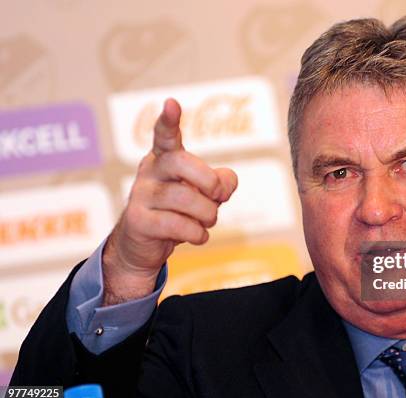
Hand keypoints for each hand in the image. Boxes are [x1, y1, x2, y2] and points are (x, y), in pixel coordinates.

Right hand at [102, 98, 237, 304]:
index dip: (169, 120)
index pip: (165, 134)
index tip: (171, 103)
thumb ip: (222, 182)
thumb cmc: (180, 211)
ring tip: (207, 221)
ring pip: (184, 198)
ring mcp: (141, 194)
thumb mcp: (205, 193)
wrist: (145, 243)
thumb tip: (224, 184)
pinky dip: (197, 234)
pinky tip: (197, 235)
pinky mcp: (138, 220)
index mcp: (165, 157)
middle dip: (209, 181)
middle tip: (217, 196)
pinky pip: (177, 225)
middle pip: (182, 162)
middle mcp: (150, 170)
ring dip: (208, 214)